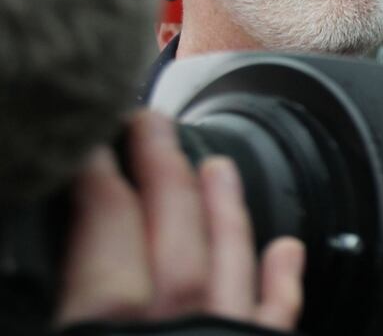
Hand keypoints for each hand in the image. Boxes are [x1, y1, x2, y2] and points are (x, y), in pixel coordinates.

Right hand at [56, 110, 303, 331]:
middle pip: (174, 239)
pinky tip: (288, 251)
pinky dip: (283, 285)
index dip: (100, 180)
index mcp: (104, 329)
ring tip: (219, 169)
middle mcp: (175, 331)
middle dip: (164, 175)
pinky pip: (276, 322)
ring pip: (230, 269)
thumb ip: (59, 302)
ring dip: (224, 213)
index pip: (105, 232)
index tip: (94, 145)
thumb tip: (34, 273)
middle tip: (154, 127)